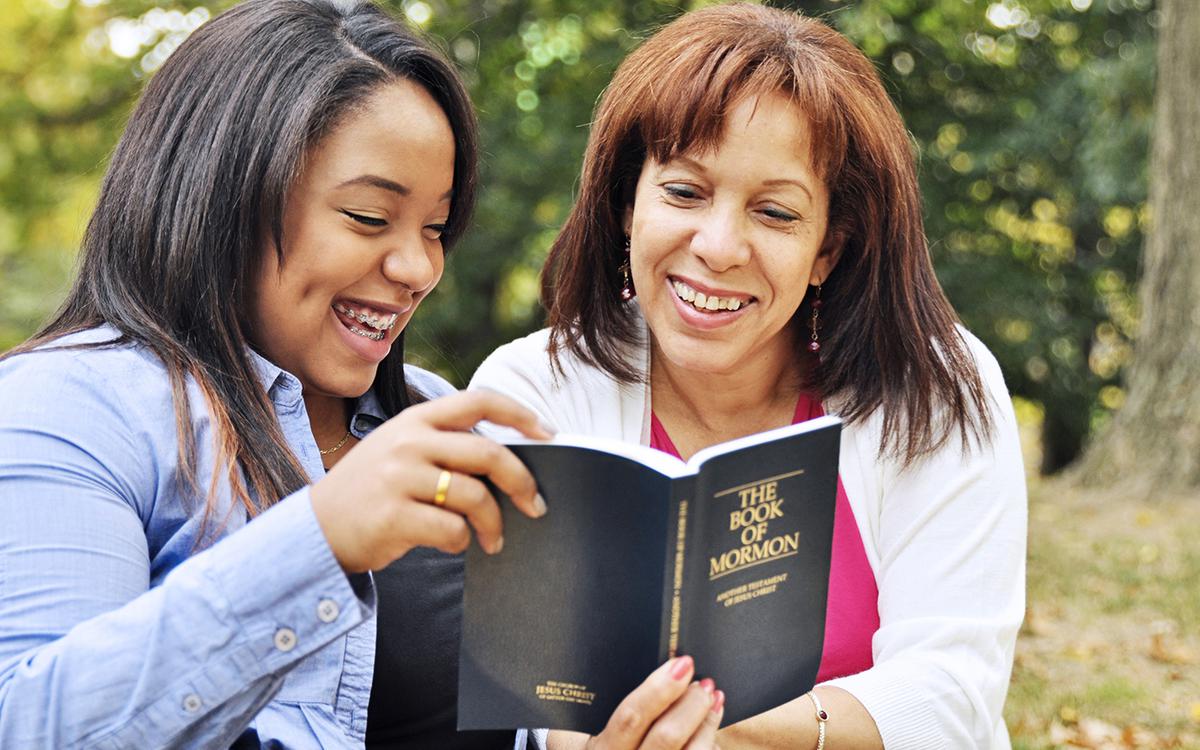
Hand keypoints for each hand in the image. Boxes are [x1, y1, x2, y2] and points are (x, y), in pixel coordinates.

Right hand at [310, 390, 550, 571]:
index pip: (478, 400)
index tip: (549, 434)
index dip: (520, 414)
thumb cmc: (373, 491)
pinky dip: (462, 542)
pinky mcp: (393, 515)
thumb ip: (444, 444)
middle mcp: (408, 441)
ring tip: (494, 540)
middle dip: (522, 483)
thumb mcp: (401, 450)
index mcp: (415, 419)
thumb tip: (510, 460)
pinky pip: (452, 530)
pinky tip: (453, 544)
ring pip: (475, 497)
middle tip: (537, 506)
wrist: (315, 529)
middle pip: (488, 454)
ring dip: (494, 524)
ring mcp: (399, 477)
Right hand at [554, 656, 723, 749]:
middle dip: (691, 703)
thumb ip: (628, 702)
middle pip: (667, 736)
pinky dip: (711, 740)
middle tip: (704, 682)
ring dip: (707, 720)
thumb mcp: (603, 724)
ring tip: (713, 697)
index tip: (682, 664)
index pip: (631, 716)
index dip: (659, 688)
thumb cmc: (612, 739)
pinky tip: (711, 724)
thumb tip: (670, 666)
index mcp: (605, 747)